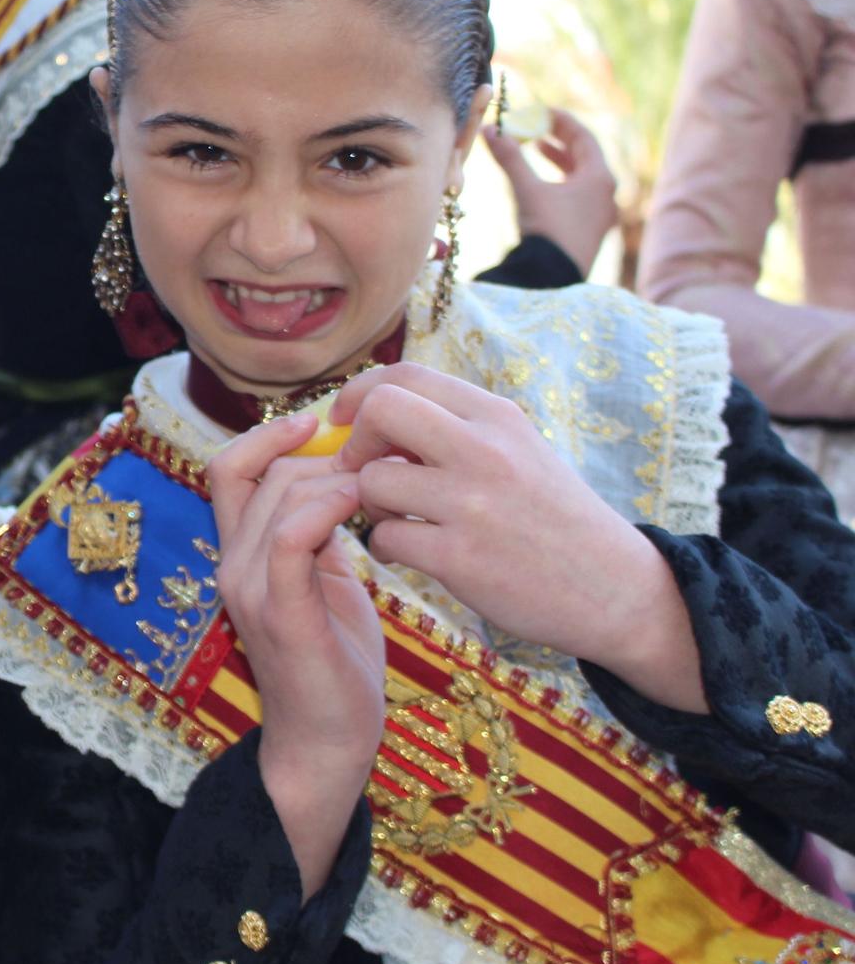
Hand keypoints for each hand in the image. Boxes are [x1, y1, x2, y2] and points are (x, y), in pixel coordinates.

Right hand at [207, 415, 385, 897]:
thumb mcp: (324, 582)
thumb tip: (344, 477)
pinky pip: (290, 537)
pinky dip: (325, 508)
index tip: (319, 422)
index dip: (268, 434)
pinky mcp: (281, 613)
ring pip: (278, 496)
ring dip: (334, 477)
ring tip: (378, 485)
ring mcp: (251, 589)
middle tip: (374, 460)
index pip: (230, 467)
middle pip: (260, 473)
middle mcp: (232, 564)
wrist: (327, 742)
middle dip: (319, 454)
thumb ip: (319, 535)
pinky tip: (359, 506)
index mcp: (239, 554)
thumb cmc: (335, 662)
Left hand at [332, 363, 705, 710]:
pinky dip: (386, 548)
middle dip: (355, 439)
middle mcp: (485, 450)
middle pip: (382, 409)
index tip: (347, 420)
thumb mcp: (518, 450)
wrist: (616, 588)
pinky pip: (384, 539)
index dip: (360, 393)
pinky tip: (412, 554)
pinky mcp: (460, 558)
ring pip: (372, 481)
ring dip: (370, 504)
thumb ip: (457, 428)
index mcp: (497, 416)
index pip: (407, 375)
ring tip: (399, 519)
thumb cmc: (553, 517)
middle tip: (359, 467)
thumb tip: (376, 411)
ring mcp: (471, 504)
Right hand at [482, 107, 618, 275]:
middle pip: (585, 157)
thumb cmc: (547, 229)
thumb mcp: (526, 189)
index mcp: (600, 178)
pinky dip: (561, 184)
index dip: (561, 121)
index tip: (541, 112)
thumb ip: (509, 157)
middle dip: (558, 142)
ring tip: (535, 153)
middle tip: (536, 132)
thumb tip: (490, 129)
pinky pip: (580, 197)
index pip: (584, 137)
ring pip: (582, 178)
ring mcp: (602, 215)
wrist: (553, 278)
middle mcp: (607, 194)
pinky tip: (542, 189)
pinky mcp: (592, 231)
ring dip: (559, 163)